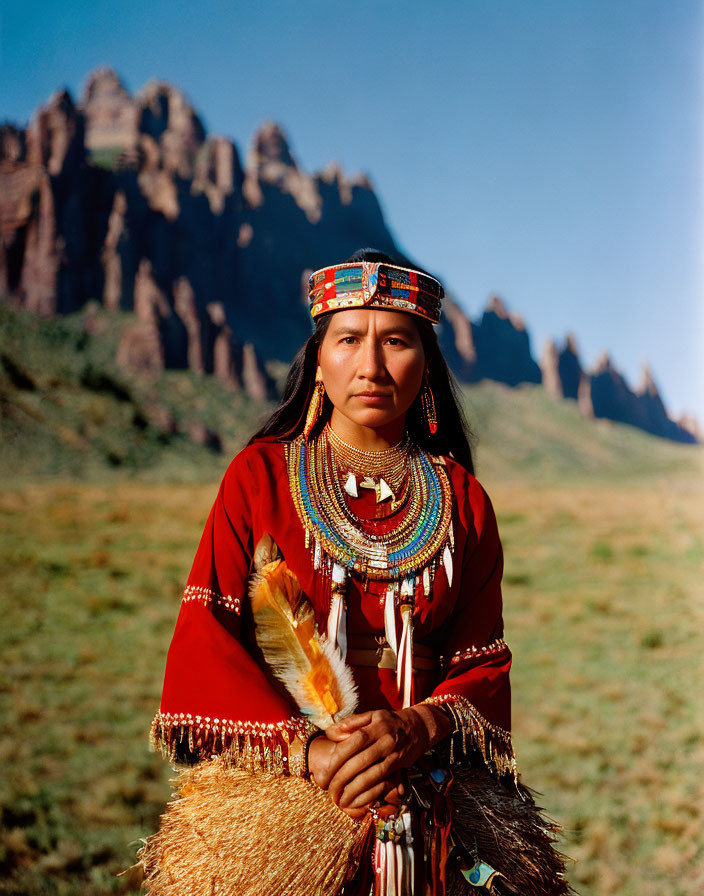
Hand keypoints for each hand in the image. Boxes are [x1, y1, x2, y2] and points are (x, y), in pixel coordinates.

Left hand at [313, 705, 451, 811]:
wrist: (419, 727)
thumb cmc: (389, 721)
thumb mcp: (372, 715)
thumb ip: (351, 723)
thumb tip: (330, 732)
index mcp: (376, 724)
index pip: (355, 740)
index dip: (339, 756)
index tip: (327, 770)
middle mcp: (386, 739)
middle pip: (360, 760)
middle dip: (341, 777)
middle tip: (328, 789)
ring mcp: (393, 753)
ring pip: (371, 775)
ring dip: (353, 790)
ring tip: (339, 799)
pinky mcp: (398, 766)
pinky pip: (381, 782)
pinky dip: (367, 792)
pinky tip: (356, 799)